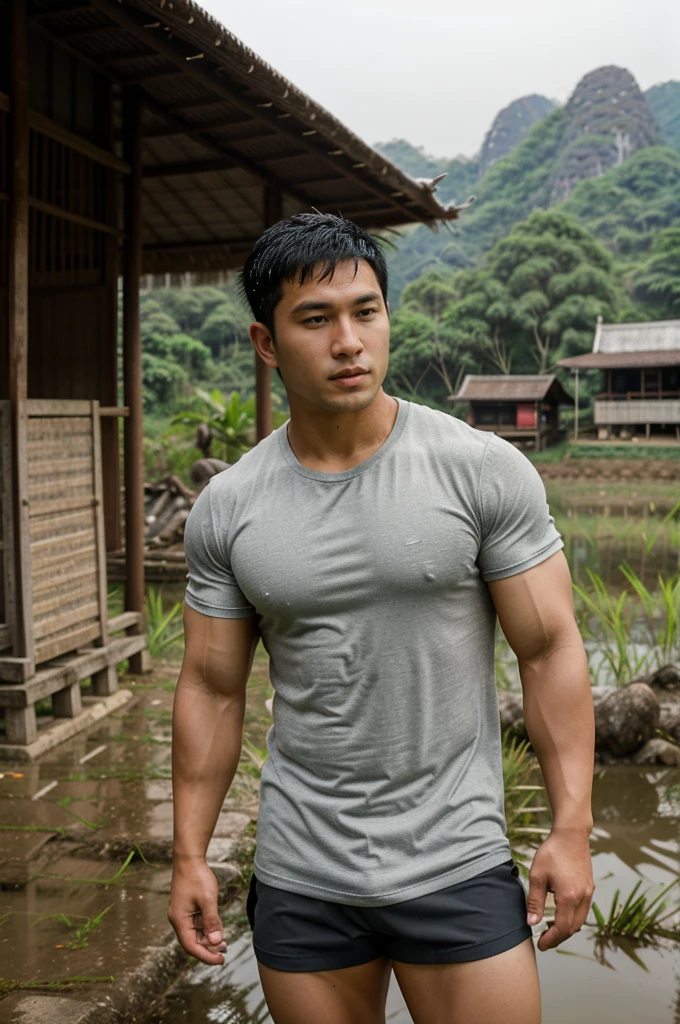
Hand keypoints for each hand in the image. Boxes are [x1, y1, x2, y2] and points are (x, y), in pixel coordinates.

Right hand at [168, 858, 226, 964]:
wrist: (189, 858)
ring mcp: (182, 913)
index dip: (206, 956)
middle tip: (225, 953)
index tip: (220, 961)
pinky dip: (207, 928)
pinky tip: (218, 929)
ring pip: (195, 933)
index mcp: (179, 920)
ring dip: (209, 939)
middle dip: (208, 948)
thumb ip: (212, 921)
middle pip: (193, 941)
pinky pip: (197, 923)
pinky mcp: (187, 908)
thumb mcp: (208, 900)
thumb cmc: (197, 877)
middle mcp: (178, 919)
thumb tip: (216, 942)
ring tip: (224, 944)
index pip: (191, 946)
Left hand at [526, 827, 593, 950]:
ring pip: (580, 920)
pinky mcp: (589, 886)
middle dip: (559, 937)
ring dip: (566, 928)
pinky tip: (560, 913)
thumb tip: (531, 922)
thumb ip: (534, 901)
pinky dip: (572, 917)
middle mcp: (583, 897)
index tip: (541, 945)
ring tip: (550, 928)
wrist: (571, 834)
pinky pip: (583, 910)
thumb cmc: (552, 852)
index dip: (551, 940)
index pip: (562, 928)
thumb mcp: (537, 875)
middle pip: (573, 928)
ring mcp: (588, 892)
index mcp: (569, 897)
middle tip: (545, 939)